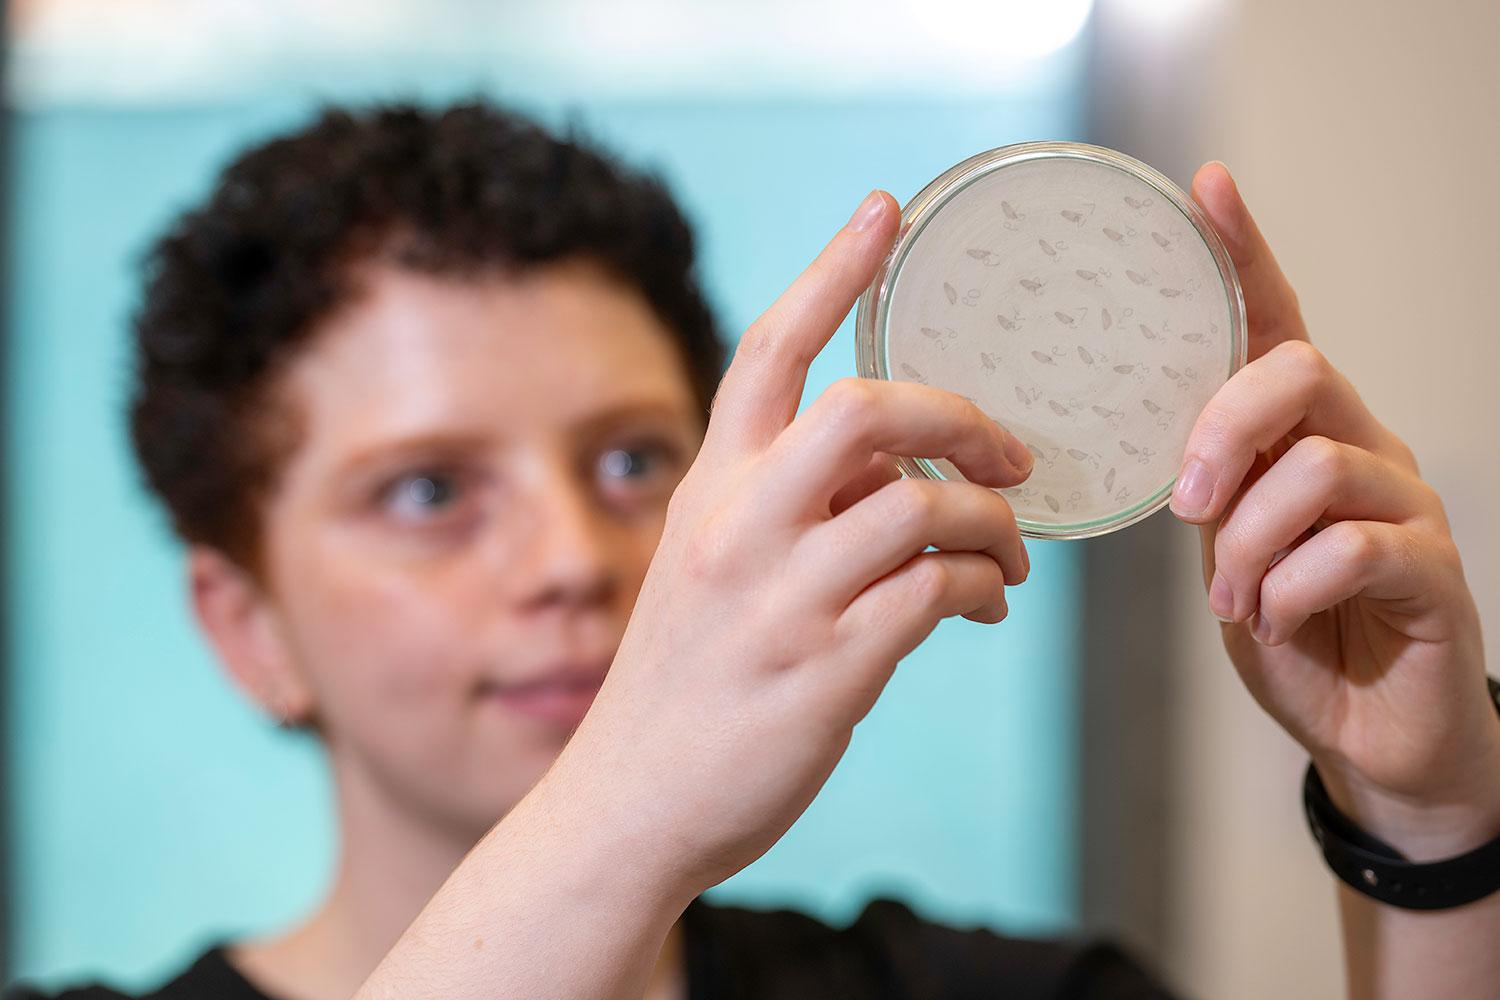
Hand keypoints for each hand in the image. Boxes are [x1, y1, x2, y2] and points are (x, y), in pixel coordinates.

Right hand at [548, 190, 1032, 899]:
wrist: (631, 805)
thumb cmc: (684, 684)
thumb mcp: (709, 572)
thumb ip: (785, 512)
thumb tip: (903, 483)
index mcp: (708, 491)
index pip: (768, 352)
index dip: (831, 272)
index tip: (886, 210)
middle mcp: (738, 528)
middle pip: (866, 411)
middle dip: (958, 415)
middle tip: (1011, 454)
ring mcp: (780, 600)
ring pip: (922, 509)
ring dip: (993, 526)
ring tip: (1010, 557)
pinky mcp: (826, 671)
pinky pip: (935, 596)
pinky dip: (981, 590)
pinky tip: (985, 606)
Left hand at [1172, 162, 1498, 857]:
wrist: (1365, 734)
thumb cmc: (1289, 631)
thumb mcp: (1226, 553)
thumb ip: (1209, 493)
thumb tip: (1171, 460)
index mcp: (1301, 433)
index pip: (1275, 325)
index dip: (1245, 255)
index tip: (1208, 187)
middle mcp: (1362, 446)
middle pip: (1298, 373)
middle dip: (1224, 433)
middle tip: (1188, 508)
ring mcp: (1405, 503)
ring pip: (1316, 469)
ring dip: (1250, 544)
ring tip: (1233, 599)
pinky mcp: (1434, 568)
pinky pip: (1355, 547)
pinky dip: (1291, 589)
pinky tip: (1277, 620)